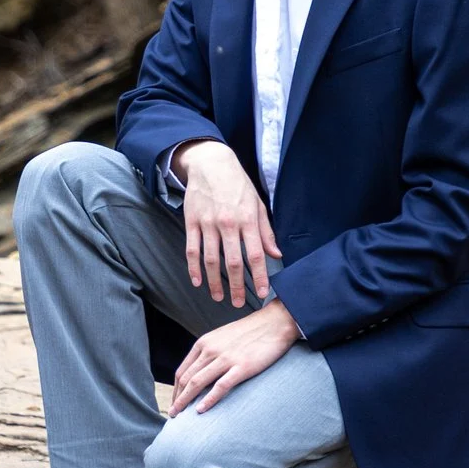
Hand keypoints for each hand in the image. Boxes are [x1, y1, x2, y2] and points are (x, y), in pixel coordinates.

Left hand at [169, 301, 299, 415]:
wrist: (274, 322)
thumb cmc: (250, 332)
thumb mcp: (222, 337)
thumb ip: (209, 352)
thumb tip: (200, 371)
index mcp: (204, 343)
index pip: (182, 371)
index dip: (175, 390)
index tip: (175, 402)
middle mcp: (211, 350)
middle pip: (186, 379)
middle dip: (177, 398)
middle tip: (172, 414)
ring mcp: (226, 358)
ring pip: (197, 383)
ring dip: (185, 401)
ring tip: (179, 415)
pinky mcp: (242, 366)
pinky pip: (221, 386)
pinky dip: (208, 399)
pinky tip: (200, 410)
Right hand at [174, 140, 279, 306]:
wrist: (211, 163)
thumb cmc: (238, 185)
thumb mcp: (257, 204)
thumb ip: (266, 232)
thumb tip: (276, 255)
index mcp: (247, 220)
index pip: (255, 254)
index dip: (259, 276)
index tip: (262, 293)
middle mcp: (228, 223)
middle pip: (232, 262)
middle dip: (237, 286)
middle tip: (239, 303)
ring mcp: (208, 223)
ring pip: (211, 260)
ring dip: (215, 282)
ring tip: (218, 297)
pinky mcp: (192, 222)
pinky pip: (192, 249)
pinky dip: (194, 268)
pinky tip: (198, 281)